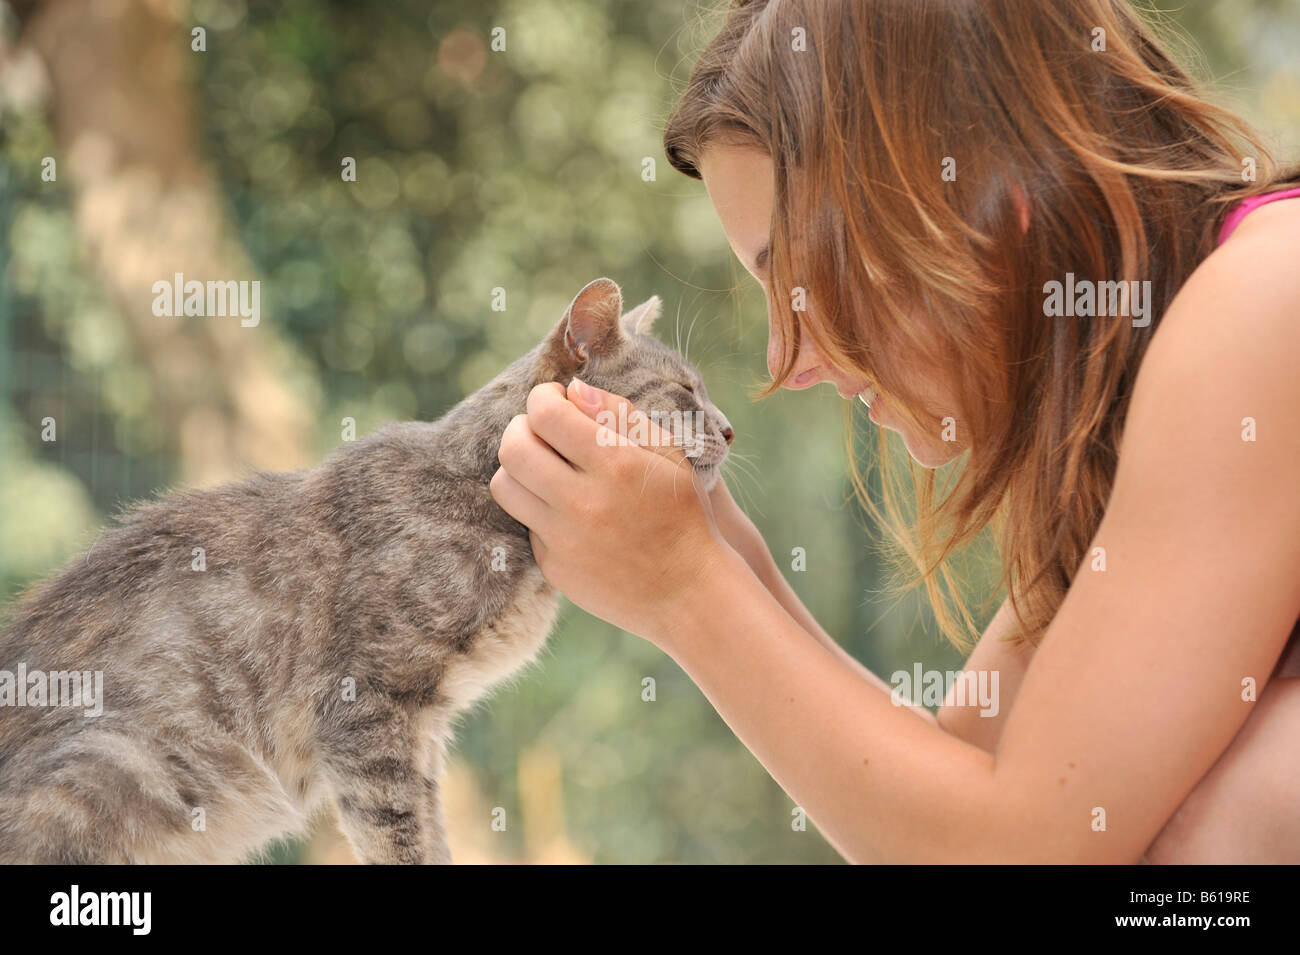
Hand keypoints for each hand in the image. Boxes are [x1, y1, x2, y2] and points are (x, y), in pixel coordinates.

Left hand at [490, 378, 730, 643]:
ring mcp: (564, 538)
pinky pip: (526, 524)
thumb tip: (573, 390)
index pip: (546, 414)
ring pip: (504, 486)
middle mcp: (583, 501)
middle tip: (540, 429)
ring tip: (544, 465)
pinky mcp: (554, 567)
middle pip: (513, 447)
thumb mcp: (669, 454)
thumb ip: (620, 415)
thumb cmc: (683, 514)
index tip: (554, 400)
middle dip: (520, 427)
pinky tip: (569, 511)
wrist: (688, 592)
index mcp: (615, 464)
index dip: (543, 397)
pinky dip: (540, 509)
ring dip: (518, 467)